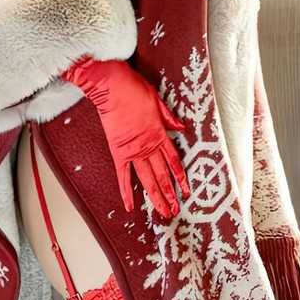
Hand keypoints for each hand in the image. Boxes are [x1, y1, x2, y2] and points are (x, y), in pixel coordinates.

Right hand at [60, 55, 190, 218]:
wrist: (112, 86)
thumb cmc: (133, 88)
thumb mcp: (158, 100)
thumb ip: (169, 118)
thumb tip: (181, 128)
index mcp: (159, 134)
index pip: (174, 161)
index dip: (181, 177)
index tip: (187, 190)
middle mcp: (148, 146)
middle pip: (162, 175)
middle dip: (170, 194)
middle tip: (175, 210)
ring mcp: (133, 151)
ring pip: (147, 180)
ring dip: (156, 197)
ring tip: (163, 212)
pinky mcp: (118, 152)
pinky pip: (123, 176)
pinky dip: (126, 192)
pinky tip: (130, 206)